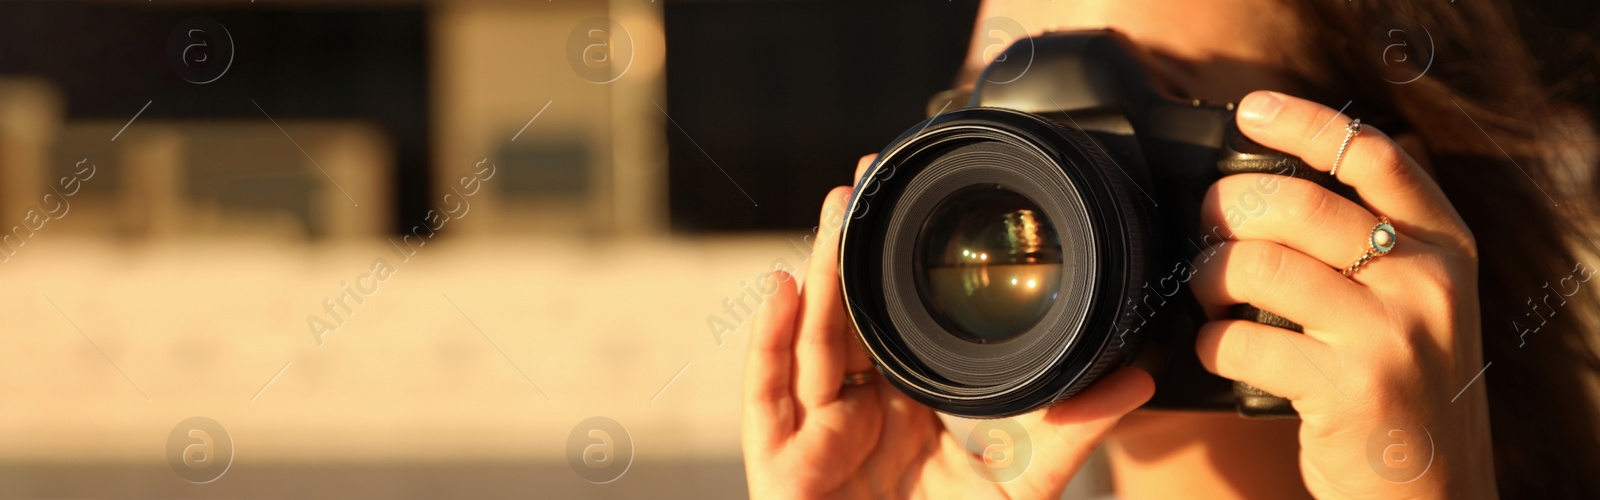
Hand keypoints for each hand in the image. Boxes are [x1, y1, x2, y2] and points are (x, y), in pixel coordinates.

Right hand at [741, 155, 1154, 498]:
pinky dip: (768, 344)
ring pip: (811, 343)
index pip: (891, 322)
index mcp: (899, 408)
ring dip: (820, 273)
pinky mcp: (776, 466)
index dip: (893, 264)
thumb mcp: (1014, 494)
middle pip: (846, 317)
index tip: (910, 200)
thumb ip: (1068, 437)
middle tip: (864, 177)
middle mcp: (850, 411)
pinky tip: (782, 287)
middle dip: (851, 248)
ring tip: (838, 212)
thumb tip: (1138, 377)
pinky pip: (767, 398)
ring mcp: (811, 435)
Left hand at [1191, 91, 1494, 498]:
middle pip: (1297, 205)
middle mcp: (1429, 281)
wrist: (1433, 490)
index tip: (1252, 110)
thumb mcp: (1418, 300)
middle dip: (1226, 210)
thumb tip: (1272, 182)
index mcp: (1447, 244)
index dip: (1306, 123)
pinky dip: (1211, 345)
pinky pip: (1242, 341)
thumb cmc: (1402, 385)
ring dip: (1209, 278)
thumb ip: (1373, 241)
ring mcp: (1393, 333)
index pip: (1374, 156)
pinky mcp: (1352, 387)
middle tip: (1206, 230)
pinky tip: (1221, 352)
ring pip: (1259, 268)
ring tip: (1207, 294)